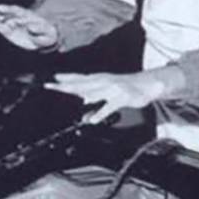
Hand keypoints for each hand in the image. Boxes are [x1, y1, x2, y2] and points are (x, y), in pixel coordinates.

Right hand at [0, 4, 57, 50]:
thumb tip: (30, 26)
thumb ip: (39, 31)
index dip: (12, 14)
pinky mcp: (8, 28)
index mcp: (29, 16)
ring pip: (1, 16)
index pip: (19, 13)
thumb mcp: (47, 35)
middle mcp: (19, 17)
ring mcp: (12, 22)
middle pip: (7, 10)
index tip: (6, 18)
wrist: (44, 38)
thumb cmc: (47, 35)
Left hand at [45, 72, 164, 123]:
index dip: (65, 79)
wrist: (147, 84)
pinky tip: (92, 120)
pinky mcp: (122, 98)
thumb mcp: (107, 93)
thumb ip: (95, 98)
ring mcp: (112, 88)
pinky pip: (109, 106)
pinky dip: (100, 113)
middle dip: (65, 85)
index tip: (51, 80)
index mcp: (98, 80)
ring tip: (67, 94)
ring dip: (80, 93)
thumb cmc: (124, 88)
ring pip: (93, 91)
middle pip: (81, 84)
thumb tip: (84, 106)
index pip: (78, 79)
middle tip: (51, 85)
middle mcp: (103, 82)